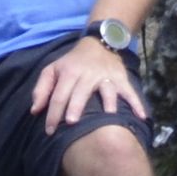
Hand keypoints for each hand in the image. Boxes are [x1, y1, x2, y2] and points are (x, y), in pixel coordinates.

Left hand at [31, 37, 148, 128]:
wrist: (98, 44)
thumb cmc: (72, 63)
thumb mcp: (52, 69)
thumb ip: (42, 89)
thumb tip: (35, 110)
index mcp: (69, 73)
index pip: (59, 95)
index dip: (53, 113)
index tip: (50, 131)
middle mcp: (88, 74)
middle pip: (80, 93)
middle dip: (76, 107)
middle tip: (71, 123)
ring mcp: (106, 77)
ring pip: (106, 90)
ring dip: (108, 103)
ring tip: (108, 116)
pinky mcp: (121, 79)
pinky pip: (130, 92)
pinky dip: (136, 103)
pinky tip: (141, 116)